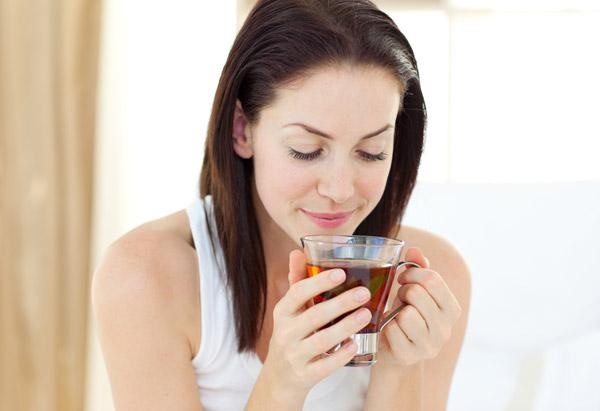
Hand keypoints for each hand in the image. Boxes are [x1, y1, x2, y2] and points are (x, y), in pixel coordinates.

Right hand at [261, 249, 371, 401]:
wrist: (279, 378)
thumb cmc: (292, 334)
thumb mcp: (290, 310)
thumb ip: (297, 281)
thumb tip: (298, 251)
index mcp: (282, 312)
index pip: (297, 293)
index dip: (318, 282)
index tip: (341, 273)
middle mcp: (285, 333)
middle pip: (314, 316)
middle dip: (340, 303)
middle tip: (364, 293)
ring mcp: (294, 355)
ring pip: (322, 340)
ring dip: (345, 327)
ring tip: (366, 315)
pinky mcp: (305, 375)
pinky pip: (325, 366)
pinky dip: (341, 355)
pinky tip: (355, 344)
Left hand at [377, 247, 461, 366]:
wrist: (394, 349)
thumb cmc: (405, 313)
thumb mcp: (415, 289)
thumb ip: (417, 268)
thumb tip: (414, 251)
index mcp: (452, 309)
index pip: (433, 280)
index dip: (412, 274)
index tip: (403, 278)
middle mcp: (445, 329)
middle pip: (417, 294)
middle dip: (403, 291)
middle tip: (400, 299)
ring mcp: (429, 346)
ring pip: (406, 314)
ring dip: (395, 311)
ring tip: (396, 315)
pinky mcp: (409, 356)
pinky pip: (392, 330)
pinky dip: (386, 326)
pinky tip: (390, 330)